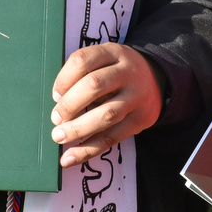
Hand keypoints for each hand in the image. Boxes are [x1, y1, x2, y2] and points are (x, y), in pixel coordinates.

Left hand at [51, 42, 161, 167]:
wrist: (156, 80)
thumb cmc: (116, 72)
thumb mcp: (103, 61)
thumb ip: (81, 75)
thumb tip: (58, 103)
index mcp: (112, 53)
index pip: (82, 60)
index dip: (64, 79)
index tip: (55, 95)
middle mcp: (127, 72)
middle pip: (94, 85)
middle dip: (70, 104)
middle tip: (56, 118)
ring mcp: (136, 97)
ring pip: (106, 114)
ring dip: (78, 128)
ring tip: (59, 137)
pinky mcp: (141, 120)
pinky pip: (112, 138)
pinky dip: (88, 150)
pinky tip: (69, 158)